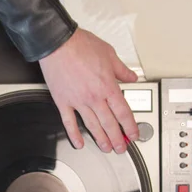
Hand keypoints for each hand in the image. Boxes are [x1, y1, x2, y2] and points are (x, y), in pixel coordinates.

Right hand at [38, 28, 138, 153]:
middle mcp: (94, 97)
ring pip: (92, 125)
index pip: (123, 112)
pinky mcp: (63, 101)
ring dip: (101, 139)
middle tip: (121, 148)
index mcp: (107, 86)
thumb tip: (131, 77)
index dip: (130, 126)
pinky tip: (79, 143)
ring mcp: (78, 101)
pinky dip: (74, 134)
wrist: (58, 43)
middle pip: (109, 123)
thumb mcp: (109, 54)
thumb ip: (122, 69)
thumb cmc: (80, 45)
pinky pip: (69, 122)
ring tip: (106, 148)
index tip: (133, 134)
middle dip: (117, 138)